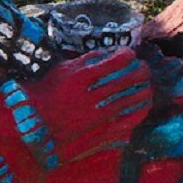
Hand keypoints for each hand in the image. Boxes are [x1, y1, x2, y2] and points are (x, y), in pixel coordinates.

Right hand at [27, 46, 150, 163]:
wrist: (35, 123)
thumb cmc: (46, 92)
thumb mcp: (62, 69)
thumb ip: (85, 60)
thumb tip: (107, 53)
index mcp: (81, 76)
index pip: (114, 61)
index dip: (127, 56)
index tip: (130, 54)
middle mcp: (91, 94)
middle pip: (126, 79)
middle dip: (140, 71)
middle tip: (144, 68)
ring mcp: (96, 113)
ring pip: (129, 99)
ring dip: (142, 90)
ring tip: (147, 86)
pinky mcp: (99, 130)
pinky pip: (126, 119)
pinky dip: (138, 111)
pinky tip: (143, 106)